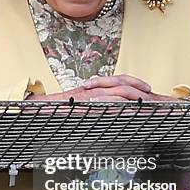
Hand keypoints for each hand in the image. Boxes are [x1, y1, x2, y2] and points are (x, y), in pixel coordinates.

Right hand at [27, 74, 176, 101]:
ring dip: (132, 95)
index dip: (132, 82)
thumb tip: (109, 110)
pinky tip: (126, 109)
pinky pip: (104, 102)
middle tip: (149, 93)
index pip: (117, 79)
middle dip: (137, 86)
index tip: (144, 88)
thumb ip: (95, 105)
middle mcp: (92, 88)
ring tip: (143, 101)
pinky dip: (117, 105)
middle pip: (119, 81)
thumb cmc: (58, 108)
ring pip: (115, 91)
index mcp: (93, 87)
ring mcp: (88, 94)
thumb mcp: (80, 105)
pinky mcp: (84, 103)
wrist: (40, 108)